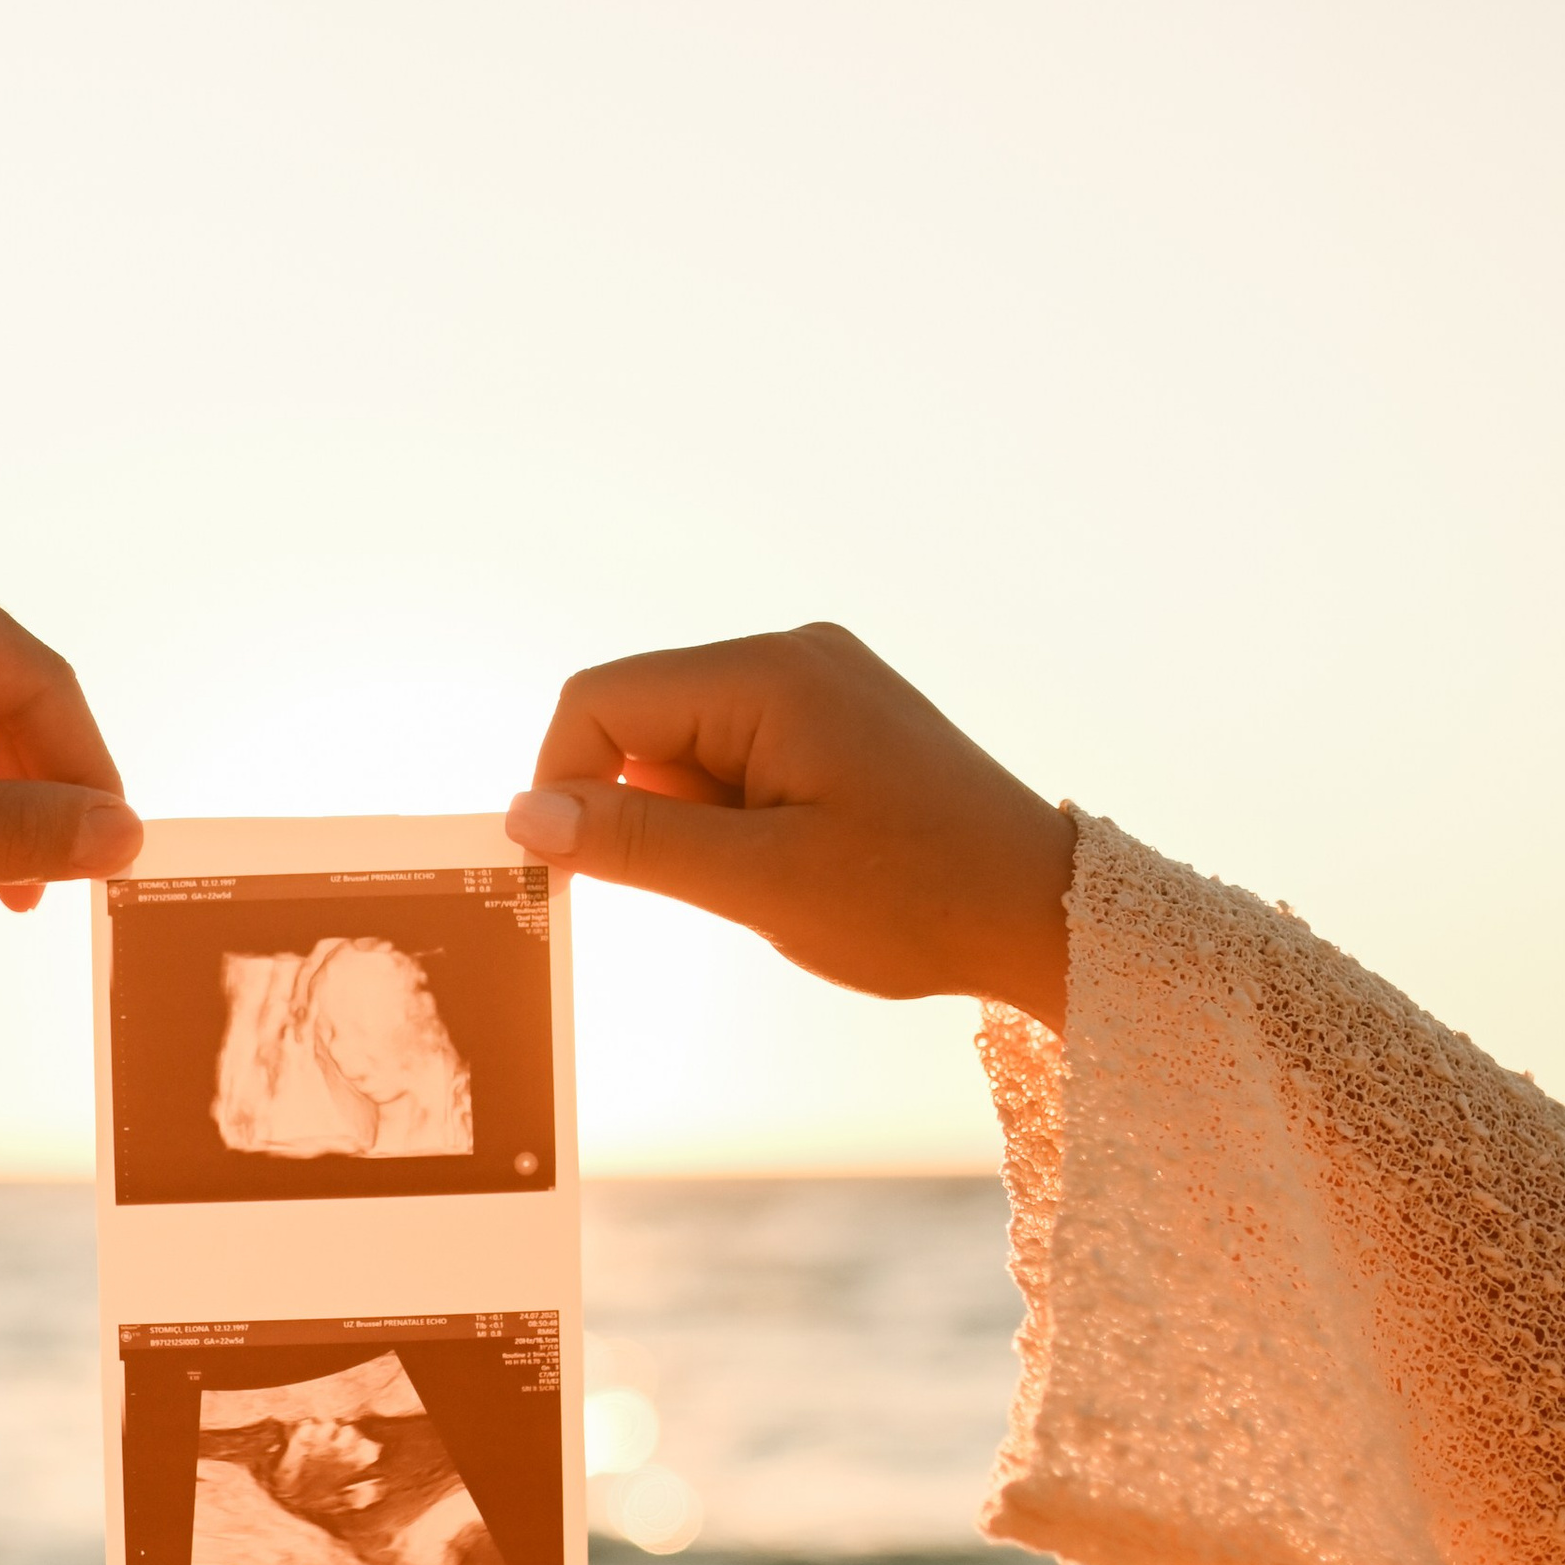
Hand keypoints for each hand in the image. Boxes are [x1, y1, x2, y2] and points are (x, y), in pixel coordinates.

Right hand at [503, 624, 1072, 1026]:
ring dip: (695, 818)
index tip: (582, 873)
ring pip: (685, 742)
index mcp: (768, 675)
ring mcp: (818, 680)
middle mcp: (790, 653)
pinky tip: (796, 857)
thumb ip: (633, 842)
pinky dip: (735, 812)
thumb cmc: (916, 900)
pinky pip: (736, 752)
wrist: (1040, 911)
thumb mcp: (759, 883)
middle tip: (721, 882)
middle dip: (645, 808)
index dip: (565, 784)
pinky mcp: (836, 715)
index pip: (599, 701)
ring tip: (776, 873)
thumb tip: (524, 816)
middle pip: (641, 717)